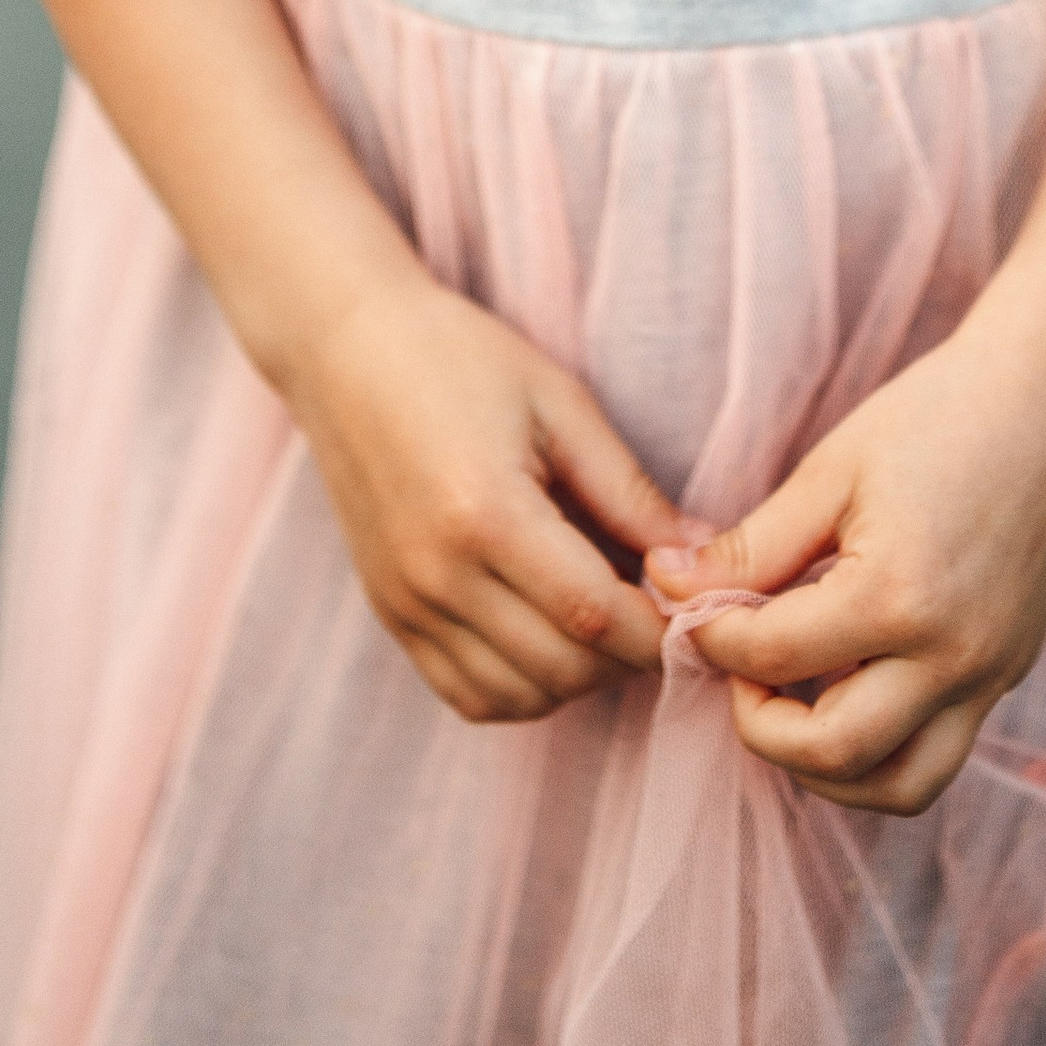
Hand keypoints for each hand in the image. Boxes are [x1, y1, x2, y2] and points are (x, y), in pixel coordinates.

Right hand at [283, 267, 692, 726]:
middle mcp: (438, 575)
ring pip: (519, 697)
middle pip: (563, 668)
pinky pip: (468, 695)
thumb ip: (628, 491)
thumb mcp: (559, 404)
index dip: (659, 628)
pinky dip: (523, 688)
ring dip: (580, 677)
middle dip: (630, 654)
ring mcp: (406, 604)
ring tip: (605, 617)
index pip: (595, 616)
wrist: (344, 348)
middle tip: (658, 606)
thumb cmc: (459, 357)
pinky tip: (548, 636)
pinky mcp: (390, 616)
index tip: (694, 605)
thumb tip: (701, 555)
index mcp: (485, 513)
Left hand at [645, 327, 1045, 814]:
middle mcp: (952, 657)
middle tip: (738, 666)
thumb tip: (666, 584)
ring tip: (790, 701)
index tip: (687, 605)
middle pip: (834, 756)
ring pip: (900, 786)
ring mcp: (990, 676)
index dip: (710, 637)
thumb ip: (751, 547)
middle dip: (761, 726)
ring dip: (828, 770)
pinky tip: (846, 686)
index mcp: (898, 597)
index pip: (774, 657)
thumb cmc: (936, 417)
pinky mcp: (1008, 675)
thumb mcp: (830, 472)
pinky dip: (881, 746)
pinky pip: (940, 751)